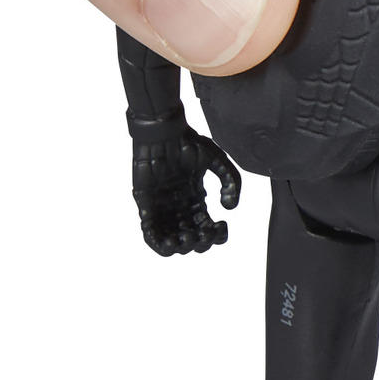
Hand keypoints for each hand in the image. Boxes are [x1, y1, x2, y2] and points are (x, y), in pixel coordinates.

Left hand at [132, 121, 240, 256]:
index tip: (222, 225)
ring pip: (171, 239)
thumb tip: (229, 207)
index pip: (207, 226)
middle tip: (204, 234)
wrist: (162, 133)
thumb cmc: (188, 143)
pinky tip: (169, 242)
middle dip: (200, 242)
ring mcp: (163, 207)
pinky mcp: (146, 205)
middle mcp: (180, 206)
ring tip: (186, 239)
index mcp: (196, 199)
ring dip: (180, 246)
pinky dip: (158, 242)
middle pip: (191, 238)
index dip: (216, 234)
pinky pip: (149, 232)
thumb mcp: (218, 161)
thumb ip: (231, 183)